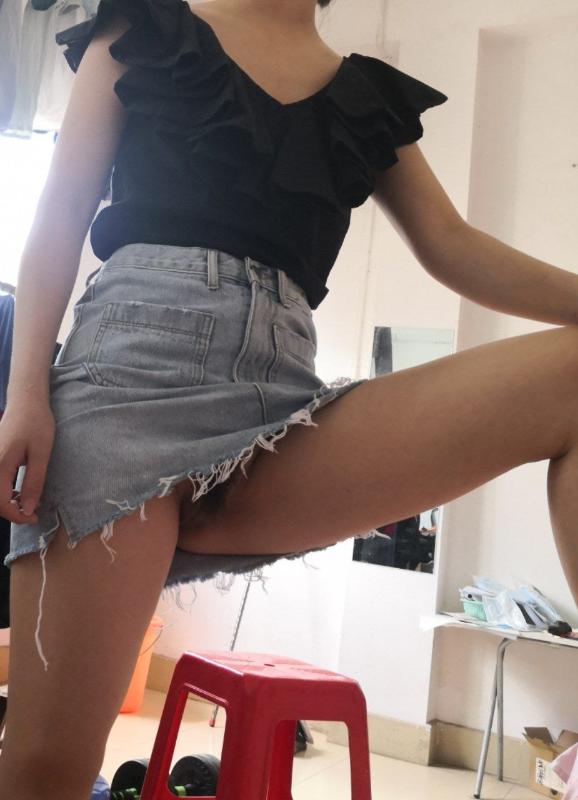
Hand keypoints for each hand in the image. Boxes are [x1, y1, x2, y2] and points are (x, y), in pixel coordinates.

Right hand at [0, 401, 55, 523]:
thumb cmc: (36, 423)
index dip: (16, 515)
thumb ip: (34, 482)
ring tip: (27, 501)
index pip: (0, 502)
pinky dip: (3, 491)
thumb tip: (28, 508)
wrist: (26, 402)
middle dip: (10, 511)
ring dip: (6, 502)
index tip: (33, 517)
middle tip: (32, 512)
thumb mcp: (41, 454)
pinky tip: (17, 490)